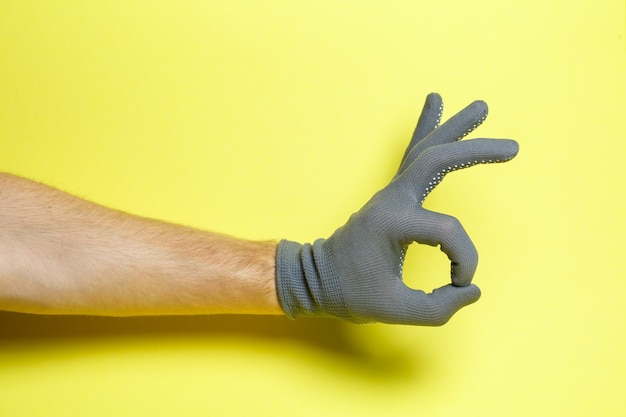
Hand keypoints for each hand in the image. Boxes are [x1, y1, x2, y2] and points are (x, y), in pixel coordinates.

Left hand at [276, 93, 518, 324]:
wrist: (317, 279)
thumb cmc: (351, 293)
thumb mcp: (395, 310)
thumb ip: (439, 307)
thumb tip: (471, 290)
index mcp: (392, 223)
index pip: (447, 231)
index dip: (464, 260)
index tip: (459, 284)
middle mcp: (392, 200)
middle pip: (436, 160)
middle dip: (475, 150)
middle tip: (514, 147)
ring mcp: (391, 193)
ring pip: (425, 150)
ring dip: (453, 129)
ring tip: (480, 107)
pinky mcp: (393, 196)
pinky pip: (413, 156)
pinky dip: (426, 131)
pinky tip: (435, 105)